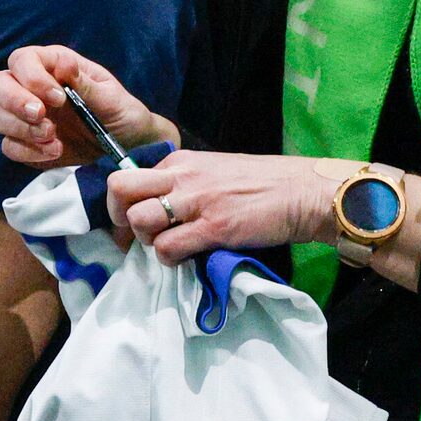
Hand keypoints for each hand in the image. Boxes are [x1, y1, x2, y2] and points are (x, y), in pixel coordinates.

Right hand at [0, 44, 175, 168]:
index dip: (32, 77)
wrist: (127, 145)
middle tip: (41, 116)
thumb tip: (63, 64)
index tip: (57, 98)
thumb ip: (84, 83)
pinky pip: (9, 146)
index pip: (22, 60)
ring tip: (53, 138)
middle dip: (14, 101)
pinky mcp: (24, 143)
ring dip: (21, 129)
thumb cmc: (120, 111)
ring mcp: (24, 117)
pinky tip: (54, 152)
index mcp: (51, 66)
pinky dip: (27, 151)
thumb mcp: (110, 96)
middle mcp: (30, 88)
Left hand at [106, 150, 331, 263]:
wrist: (302, 192)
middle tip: (138, 235)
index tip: (133, 223)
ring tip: (169, 245)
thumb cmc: (261, 184)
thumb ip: (182, 183)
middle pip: (119, 189)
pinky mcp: (213, 227)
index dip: (122, 205)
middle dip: (118, 216)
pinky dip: (170, 259)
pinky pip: (168, 248)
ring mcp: (196, 201)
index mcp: (179, 162)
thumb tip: (156, 207)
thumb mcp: (212, 170)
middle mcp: (181, 176)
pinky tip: (188, 257)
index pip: (128, 177)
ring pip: (139, 220)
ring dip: (147, 240)